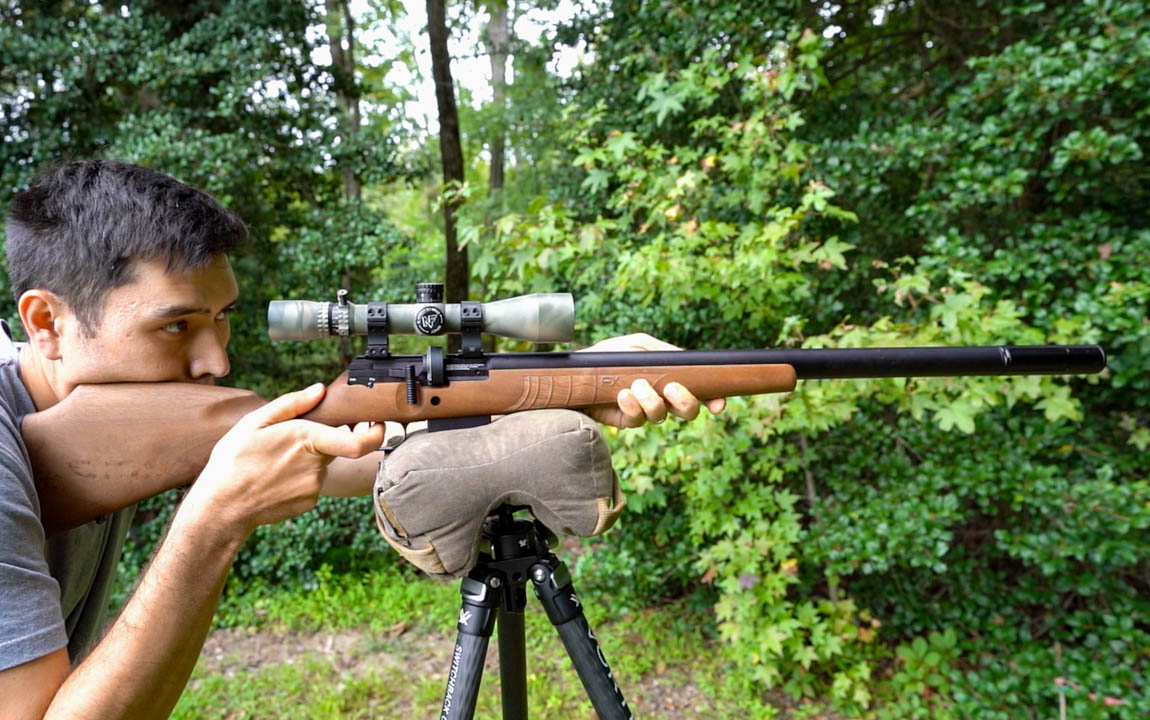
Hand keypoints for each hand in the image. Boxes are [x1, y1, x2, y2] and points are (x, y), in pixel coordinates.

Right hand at [181, 383, 384, 537]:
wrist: (221, 508)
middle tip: (289, 443)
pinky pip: (312, 482)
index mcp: (307, 440)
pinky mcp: (309, 502)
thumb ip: (292, 404)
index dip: (376, 434)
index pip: (359, 442)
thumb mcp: (254, 422)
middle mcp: (317, 465)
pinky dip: (299, 478)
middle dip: (321, 441)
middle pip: (334, 446)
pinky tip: (275, 478)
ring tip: (273, 463)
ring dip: (306, 460)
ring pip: (321, 464)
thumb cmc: (233, 462)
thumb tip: (319, 390)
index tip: (379, 425)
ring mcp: (314, 486)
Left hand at [580, 333, 725, 428]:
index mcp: (670, 378)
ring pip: (662, 416)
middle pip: (688, 411)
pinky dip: (632, 407)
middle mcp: (661, 397)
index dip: (713, 399)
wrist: (575, 371)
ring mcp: (644, 411)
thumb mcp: (638, 346)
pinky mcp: (625, 420)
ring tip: (636, 385)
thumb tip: (685, 362)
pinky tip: (622, 395)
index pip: (700, 392)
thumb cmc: (608, 355)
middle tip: (671, 389)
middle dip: (686, 402)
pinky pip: (636, 420)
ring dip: (652, 401)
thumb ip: (663, 353)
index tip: (718, 403)